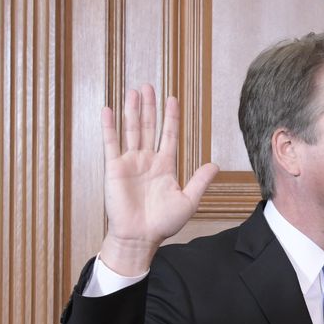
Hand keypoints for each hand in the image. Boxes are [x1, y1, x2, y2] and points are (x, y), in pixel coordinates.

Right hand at [98, 84, 217, 273]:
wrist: (140, 237)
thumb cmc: (163, 223)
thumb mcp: (188, 201)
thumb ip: (199, 181)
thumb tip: (214, 165)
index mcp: (165, 166)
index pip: (169, 135)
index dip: (171, 117)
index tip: (172, 99)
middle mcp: (147, 160)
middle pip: (149, 127)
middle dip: (149, 107)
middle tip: (148, 86)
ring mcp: (130, 162)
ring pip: (131, 130)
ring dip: (132, 111)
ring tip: (134, 91)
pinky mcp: (114, 168)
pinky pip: (111, 143)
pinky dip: (109, 127)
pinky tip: (109, 110)